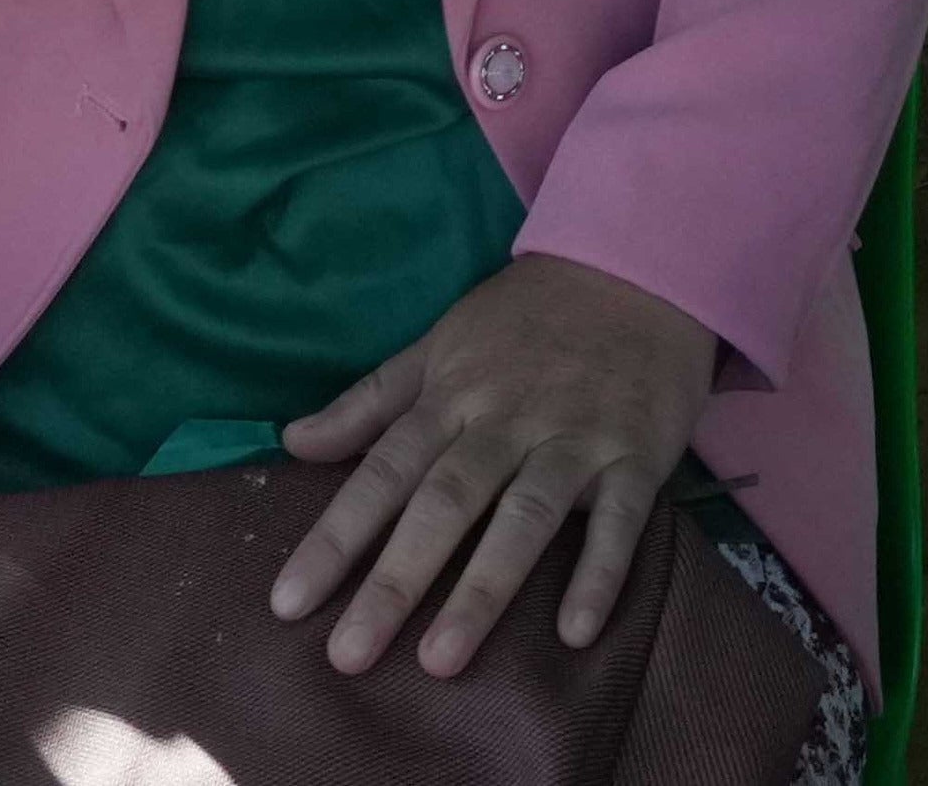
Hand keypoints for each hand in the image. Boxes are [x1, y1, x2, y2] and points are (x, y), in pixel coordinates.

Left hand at [275, 252, 721, 679]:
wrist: (638, 266)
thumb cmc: (526, 319)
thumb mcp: (441, 344)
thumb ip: (371, 401)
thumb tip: (292, 443)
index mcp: (454, 395)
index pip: (383, 472)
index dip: (336, 536)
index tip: (289, 603)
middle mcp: (509, 420)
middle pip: (445, 503)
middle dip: (396, 580)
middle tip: (349, 656)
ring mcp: (576, 437)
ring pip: (524, 518)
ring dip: (484, 589)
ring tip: (440, 661)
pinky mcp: (639, 454)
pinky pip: (620, 519)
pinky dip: (600, 573)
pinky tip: (575, 633)